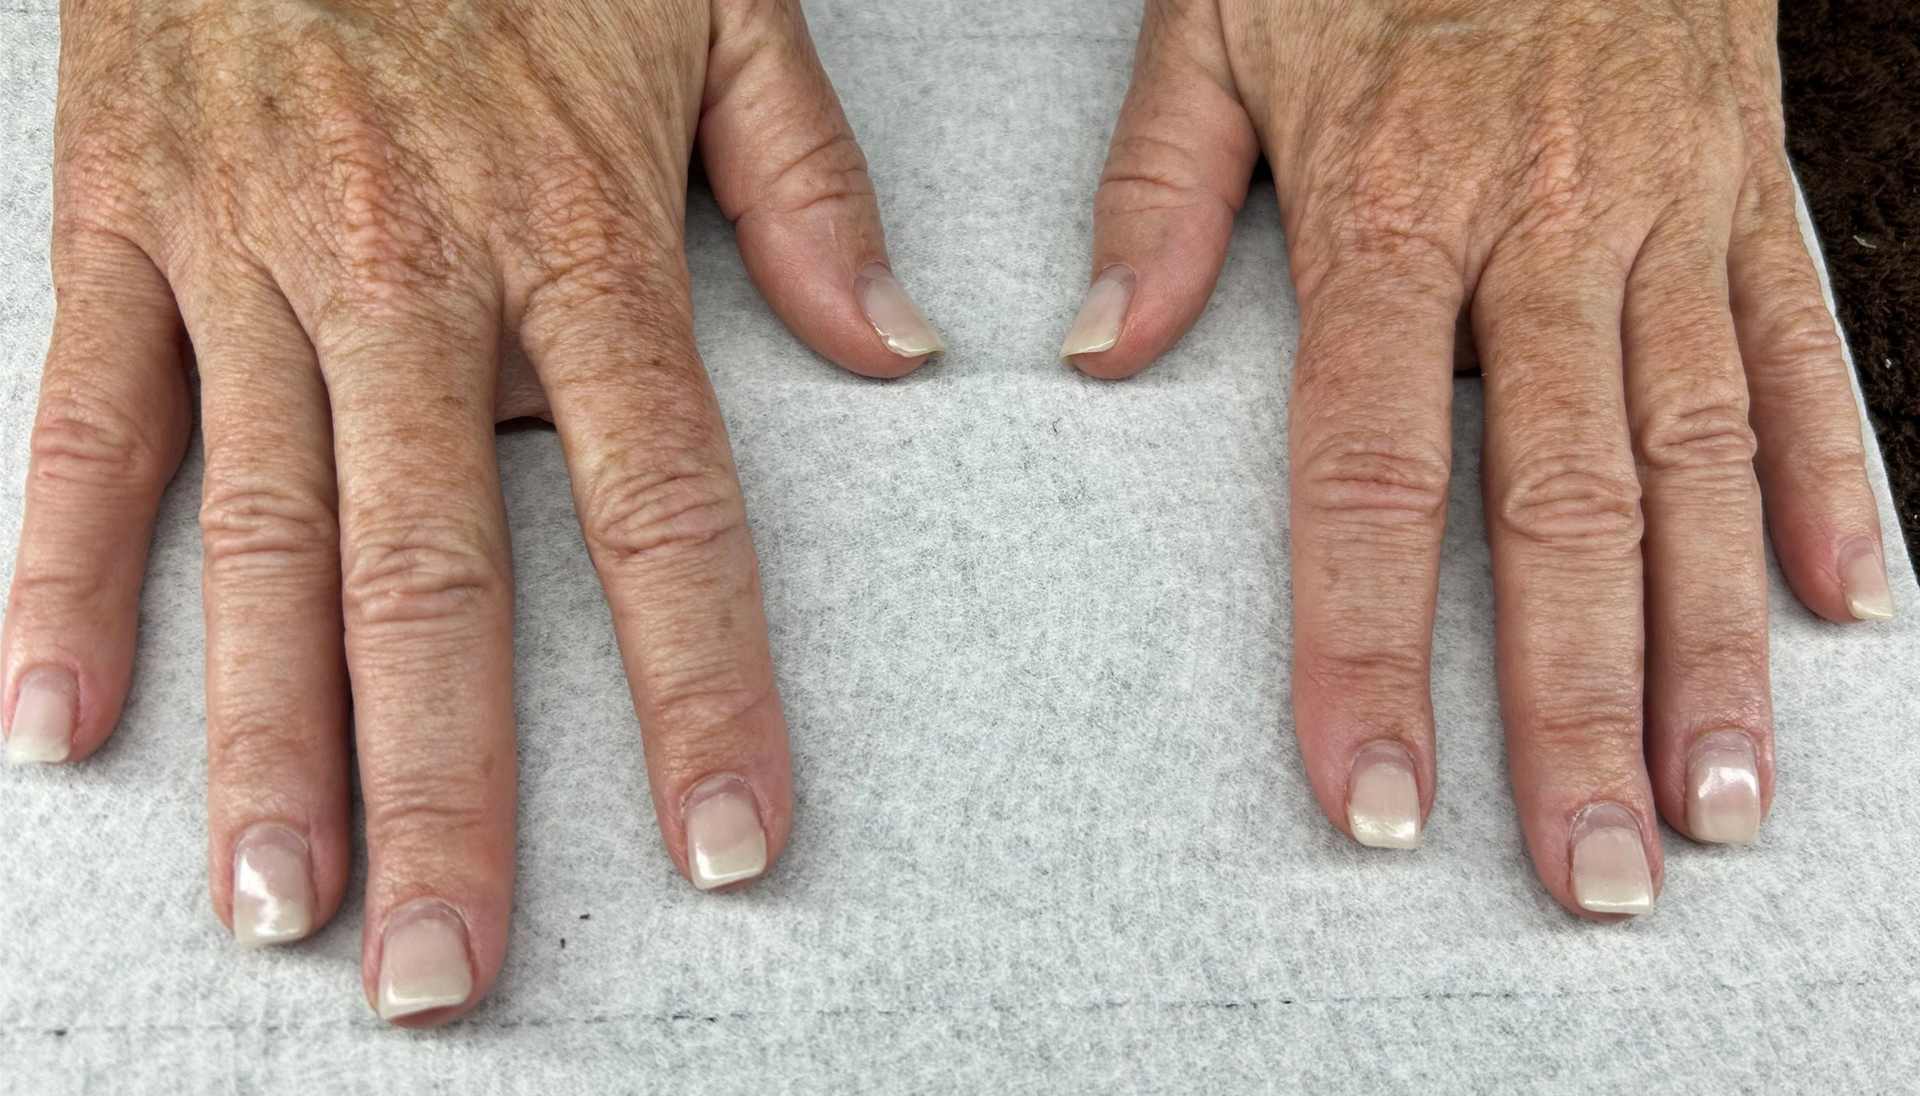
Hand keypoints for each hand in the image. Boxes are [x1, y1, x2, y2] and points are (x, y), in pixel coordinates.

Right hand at [0, 0, 940, 1022]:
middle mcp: (407, 277)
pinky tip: (54, 734)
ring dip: (264, 741)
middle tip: (445, 969)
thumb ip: (798, 181)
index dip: (699, 687)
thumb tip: (893, 345)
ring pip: (260, 539)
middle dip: (446, 789)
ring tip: (278, 912)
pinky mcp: (115, 226)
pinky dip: (60, 582)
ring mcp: (245, 258)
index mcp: (574, 234)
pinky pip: (80, 429)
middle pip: (440, 577)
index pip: (663, 508)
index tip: (723, 841)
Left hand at [1065, 0, 1892, 917]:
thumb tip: (1100, 349)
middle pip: (1566, 511)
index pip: (1373, 473)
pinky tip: (1845, 612)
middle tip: (1592, 878)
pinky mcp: (1751, 185)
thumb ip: (1161, 188)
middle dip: (1579, 709)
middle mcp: (1546, 233)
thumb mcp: (1218, 17)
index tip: (1377, 794)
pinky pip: (1802, 348)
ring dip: (1719, 647)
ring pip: (1702, 462)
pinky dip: (1834, 479)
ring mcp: (1670, 213)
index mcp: (1392, 209)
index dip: (1370, 647)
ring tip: (1719, 809)